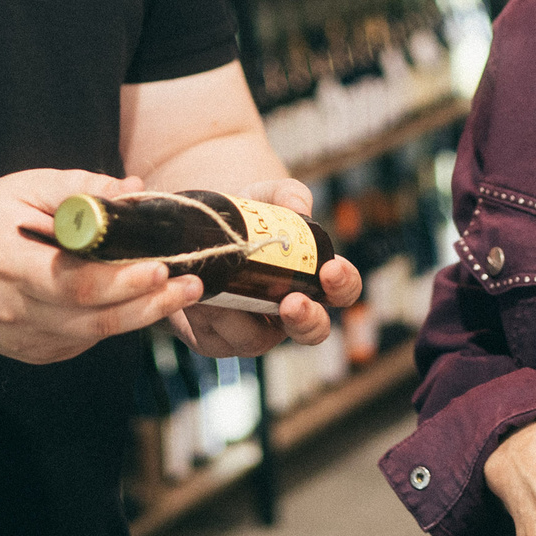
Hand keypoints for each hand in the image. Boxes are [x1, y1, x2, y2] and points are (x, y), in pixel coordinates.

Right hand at [0, 170, 203, 363]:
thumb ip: (78, 189)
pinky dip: (113, 321)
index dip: (121, 280)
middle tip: (191, 284)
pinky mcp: (31, 352)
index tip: (161, 266)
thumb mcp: (24, 188)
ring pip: (92, 335)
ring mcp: (20, 339)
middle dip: (148, 303)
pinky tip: (138, 301)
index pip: (72, 283)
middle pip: (90, 319)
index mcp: (5, 264)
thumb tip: (133, 190)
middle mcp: (11, 310)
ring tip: (181, 292)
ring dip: (140, 315)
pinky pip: (82, 340)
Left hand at [167, 174, 362, 358]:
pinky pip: (216, 339)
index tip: (330, 270)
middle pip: (311, 331)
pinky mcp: (217, 342)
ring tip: (212, 283)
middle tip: (292, 303)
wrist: (193, 234)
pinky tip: (192, 293)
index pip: (341, 292)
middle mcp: (286, 313)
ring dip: (236, 313)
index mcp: (309, 281)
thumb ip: (285, 194)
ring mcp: (254, 331)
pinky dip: (204, 316)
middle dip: (305, 320)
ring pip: (255, 339)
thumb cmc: (242, 219)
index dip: (343, 285)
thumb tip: (297, 206)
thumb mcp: (262, 198)